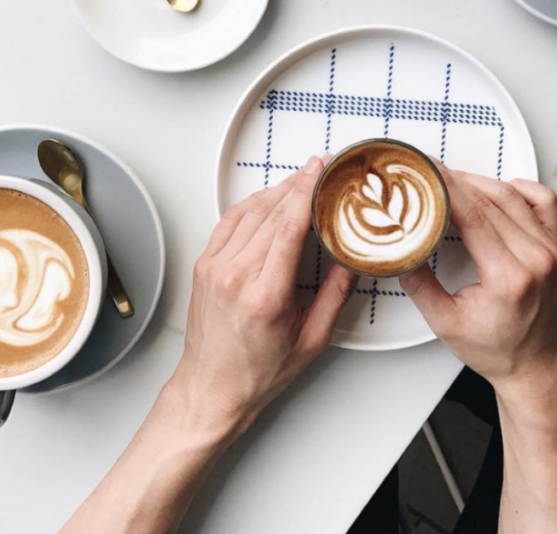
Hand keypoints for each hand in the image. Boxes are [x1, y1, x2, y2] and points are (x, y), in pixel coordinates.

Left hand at [171, 156, 355, 440]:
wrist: (211, 388)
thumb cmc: (257, 372)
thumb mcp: (312, 340)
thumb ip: (335, 296)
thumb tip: (351, 260)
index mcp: (265, 296)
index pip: (289, 227)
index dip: (307, 192)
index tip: (322, 171)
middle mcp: (235, 276)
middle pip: (271, 212)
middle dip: (298, 185)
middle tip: (320, 168)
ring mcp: (215, 267)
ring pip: (249, 211)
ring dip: (277, 190)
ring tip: (300, 180)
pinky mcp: (204, 264)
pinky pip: (230, 220)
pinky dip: (252, 203)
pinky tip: (269, 198)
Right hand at [400, 169, 556, 399]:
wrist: (533, 365)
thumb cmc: (497, 349)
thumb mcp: (445, 322)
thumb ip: (418, 284)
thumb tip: (399, 250)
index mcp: (510, 277)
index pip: (474, 215)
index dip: (448, 188)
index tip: (428, 173)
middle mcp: (536, 258)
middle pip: (491, 200)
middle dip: (456, 181)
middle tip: (431, 175)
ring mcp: (551, 249)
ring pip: (513, 195)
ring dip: (480, 182)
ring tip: (454, 182)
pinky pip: (542, 199)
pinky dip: (519, 187)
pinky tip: (498, 190)